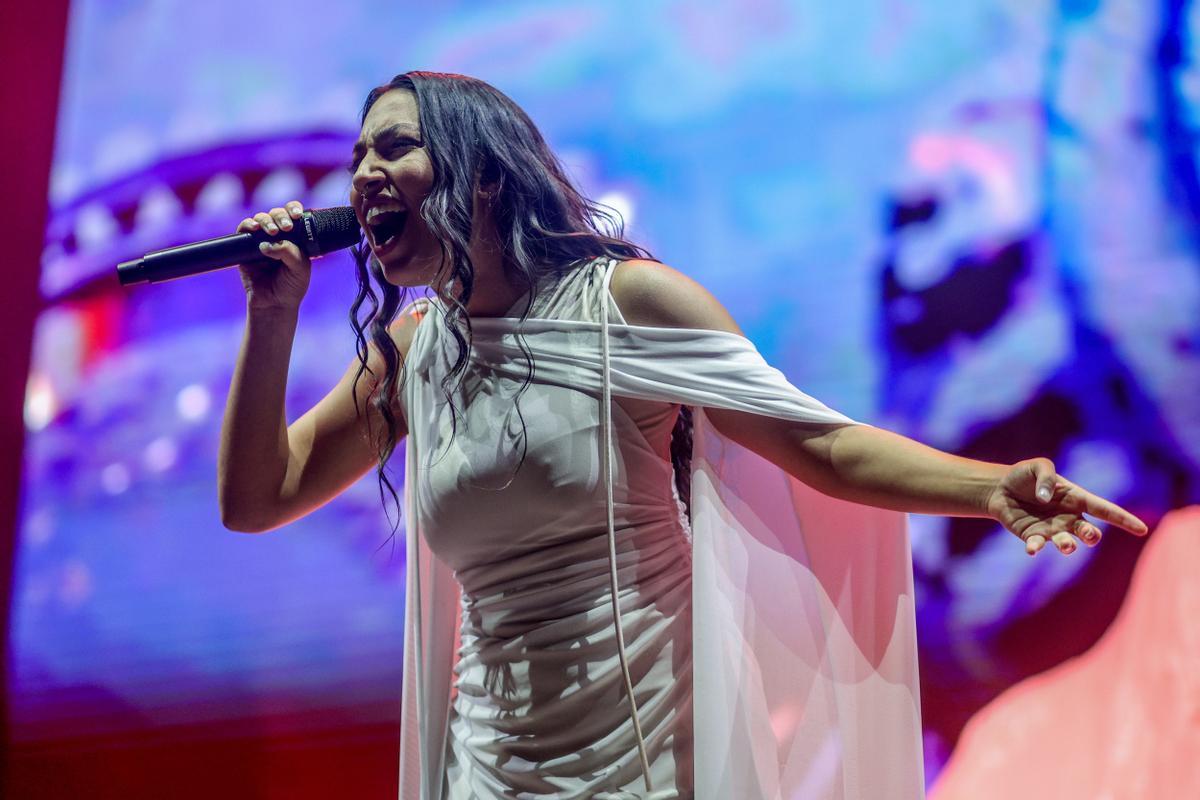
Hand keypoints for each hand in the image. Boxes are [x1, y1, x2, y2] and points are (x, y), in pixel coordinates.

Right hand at [236, 200, 311, 310]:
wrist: (273, 304)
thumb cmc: (291, 287)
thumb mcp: (299, 269)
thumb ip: (289, 252)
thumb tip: (268, 242)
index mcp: (295, 237)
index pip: (294, 215)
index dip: (293, 209)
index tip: (296, 215)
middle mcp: (278, 236)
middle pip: (276, 213)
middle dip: (280, 216)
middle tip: (286, 227)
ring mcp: (261, 240)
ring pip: (261, 219)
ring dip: (266, 220)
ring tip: (271, 232)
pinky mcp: (244, 247)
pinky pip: (243, 230)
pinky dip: (248, 225)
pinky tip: (254, 228)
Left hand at [985, 458, 1147, 555]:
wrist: (999, 489)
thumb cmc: (1024, 476)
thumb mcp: (1037, 466)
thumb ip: (1046, 476)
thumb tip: (1046, 498)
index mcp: (1077, 499)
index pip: (1105, 510)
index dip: (1124, 519)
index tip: (1142, 529)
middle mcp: (1069, 518)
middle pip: (1089, 532)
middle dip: (1092, 536)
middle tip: (1088, 534)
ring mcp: (1052, 530)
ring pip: (1068, 543)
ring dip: (1069, 546)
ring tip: (1066, 545)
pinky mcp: (1033, 537)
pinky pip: (1038, 546)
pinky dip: (1036, 548)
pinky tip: (1031, 550)